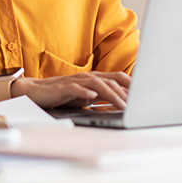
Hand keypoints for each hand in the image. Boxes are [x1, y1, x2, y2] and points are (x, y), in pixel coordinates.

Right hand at [11, 71, 129, 109]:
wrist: (35, 91)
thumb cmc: (62, 94)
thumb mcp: (85, 97)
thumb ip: (100, 97)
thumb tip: (120, 105)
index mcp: (94, 78)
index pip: (117, 78)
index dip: (132, 84)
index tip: (145, 94)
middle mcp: (87, 77)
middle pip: (111, 81)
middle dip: (125, 93)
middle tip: (137, 105)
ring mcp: (75, 81)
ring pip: (98, 84)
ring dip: (111, 94)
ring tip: (121, 105)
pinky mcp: (63, 87)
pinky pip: (76, 88)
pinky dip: (85, 92)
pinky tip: (92, 97)